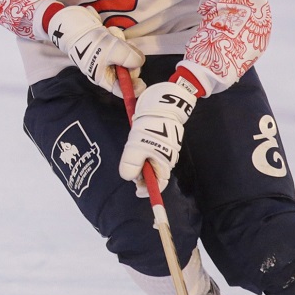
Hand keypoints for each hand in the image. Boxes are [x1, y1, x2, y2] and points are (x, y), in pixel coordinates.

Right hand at [43, 4, 143, 96]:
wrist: (78, 26)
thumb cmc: (92, 43)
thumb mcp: (114, 51)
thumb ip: (130, 59)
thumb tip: (140, 62)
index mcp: (103, 77)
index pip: (120, 89)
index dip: (133, 89)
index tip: (142, 83)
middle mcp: (106, 70)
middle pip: (128, 71)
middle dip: (130, 59)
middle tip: (126, 47)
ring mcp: (109, 58)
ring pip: (127, 56)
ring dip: (124, 46)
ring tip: (114, 37)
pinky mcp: (110, 47)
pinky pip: (122, 46)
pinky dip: (119, 39)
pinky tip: (111, 33)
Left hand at [119, 81, 197, 196]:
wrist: (161, 102)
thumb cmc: (151, 124)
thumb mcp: (137, 144)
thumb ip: (132, 162)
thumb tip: (128, 177)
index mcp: (163, 161)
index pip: (158, 183)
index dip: (148, 190)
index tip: (137, 192)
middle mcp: (166, 157)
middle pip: (153, 174)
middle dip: (141, 176)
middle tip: (129, 170)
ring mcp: (164, 147)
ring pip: (150, 162)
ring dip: (140, 163)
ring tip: (131, 153)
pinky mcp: (160, 139)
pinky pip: (150, 152)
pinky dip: (142, 153)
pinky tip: (135, 146)